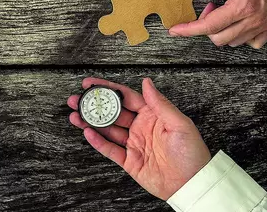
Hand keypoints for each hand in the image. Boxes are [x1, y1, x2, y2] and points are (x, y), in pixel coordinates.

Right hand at [68, 78, 210, 200]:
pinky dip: (98, 141)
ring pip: (107, 129)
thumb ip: (160, 104)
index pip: (126, 97)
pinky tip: (87, 132)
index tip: (92, 84)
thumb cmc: (191, 154)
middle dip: (94, 105)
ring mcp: (134, 144)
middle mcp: (140, 128)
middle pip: (112, 112)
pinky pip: (110, 149)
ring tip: (75, 114)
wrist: (191, 184)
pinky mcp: (130, 161)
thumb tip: (147, 83)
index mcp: (153, 116)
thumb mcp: (180, 124)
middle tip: (77, 98)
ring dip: (91, 121)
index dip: (108, 89)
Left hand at [171, 0, 266, 47]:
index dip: (188, 29)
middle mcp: (253, 20)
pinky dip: (241, 36)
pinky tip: (239, 22)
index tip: (174, 30)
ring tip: (223, 11)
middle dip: (206, 27)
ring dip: (222, 31)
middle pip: (220, 38)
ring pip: (235, 42)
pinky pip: (254, 42)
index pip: (209, 25)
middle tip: (208, 6)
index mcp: (242, 5)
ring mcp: (264, 25)